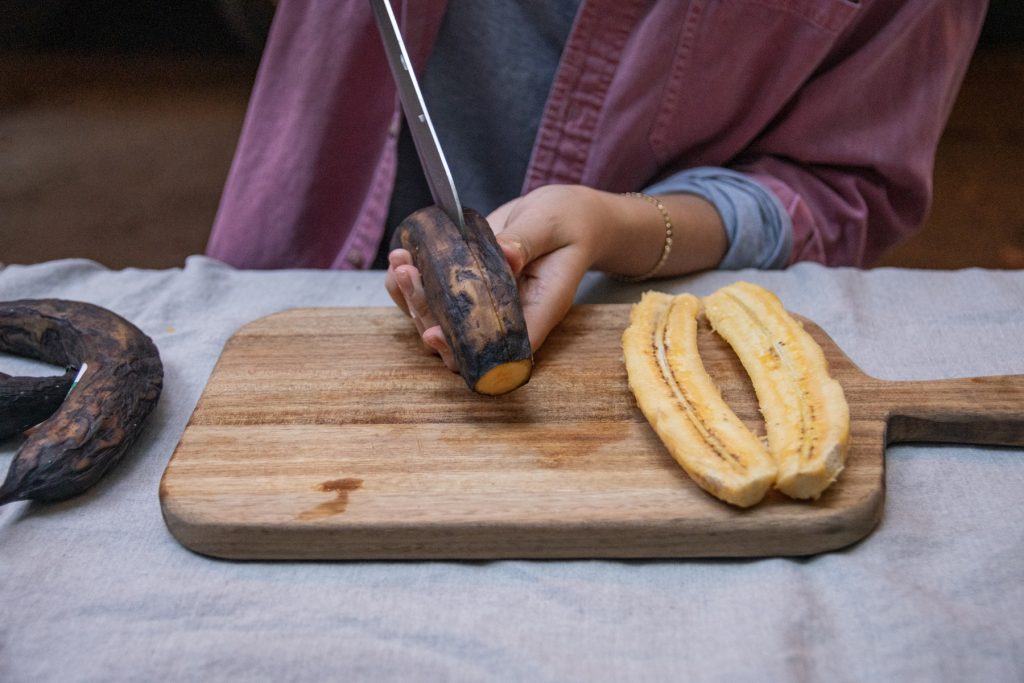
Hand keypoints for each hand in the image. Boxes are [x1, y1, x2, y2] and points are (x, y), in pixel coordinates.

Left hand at [385, 185, 609, 368]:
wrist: (564, 216)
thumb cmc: (569, 223)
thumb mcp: (552, 225)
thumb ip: (527, 241)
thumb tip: (505, 253)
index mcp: (538, 309)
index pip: (501, 348)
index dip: (465, 350)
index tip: (435, 333)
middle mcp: (508, 315)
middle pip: (461, 341)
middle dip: (427, 315)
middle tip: (410, 276)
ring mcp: (484, 305)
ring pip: (441, 322)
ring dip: (413, 299)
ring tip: (401, 263)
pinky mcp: (468, 288)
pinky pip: (435, 298)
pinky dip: (412, 285)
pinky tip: (400, 258)